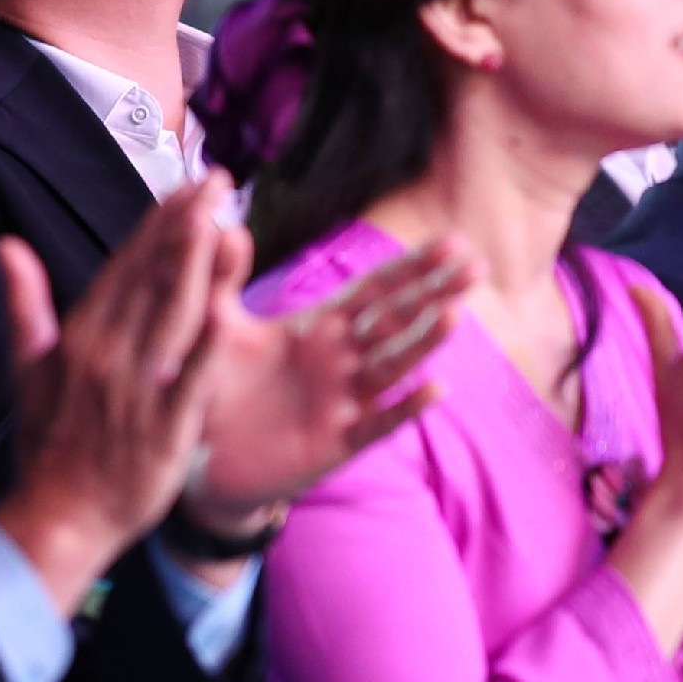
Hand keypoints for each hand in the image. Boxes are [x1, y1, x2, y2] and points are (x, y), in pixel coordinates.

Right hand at [0, 180, 231, 612]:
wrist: (58, 518)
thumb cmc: (49, 443)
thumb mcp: (27, 369)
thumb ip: (24, 304)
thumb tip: (6, 243)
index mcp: (79, 337)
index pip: (123, 267)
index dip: (157, 224)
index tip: (186, 186)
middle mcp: (106, 355)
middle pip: (151, 280)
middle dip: (185, 227)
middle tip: (217, 181)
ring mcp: (136, 391)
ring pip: (171, 317)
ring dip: (197, 267)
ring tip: (221, 219)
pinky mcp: (164, 429)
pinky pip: (189, 380)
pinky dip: (207, 346)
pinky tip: (231, 311)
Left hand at [181, 232, 476, 533]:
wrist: (204, 457)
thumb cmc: (215, 385)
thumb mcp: (215, 325)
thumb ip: (221, 278)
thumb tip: (224, 224)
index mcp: (319, 328)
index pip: (375, 291)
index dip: (412, 267)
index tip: (453, 241)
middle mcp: (341, 361)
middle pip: (396, 320)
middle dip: (434, 292)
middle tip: (478, 265)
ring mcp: (343, 401)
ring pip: (392, 366)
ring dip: (423, 342)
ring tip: (455, 313)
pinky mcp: (335, 443)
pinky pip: (376, 424)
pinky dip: (404, 409)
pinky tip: (434, 389)